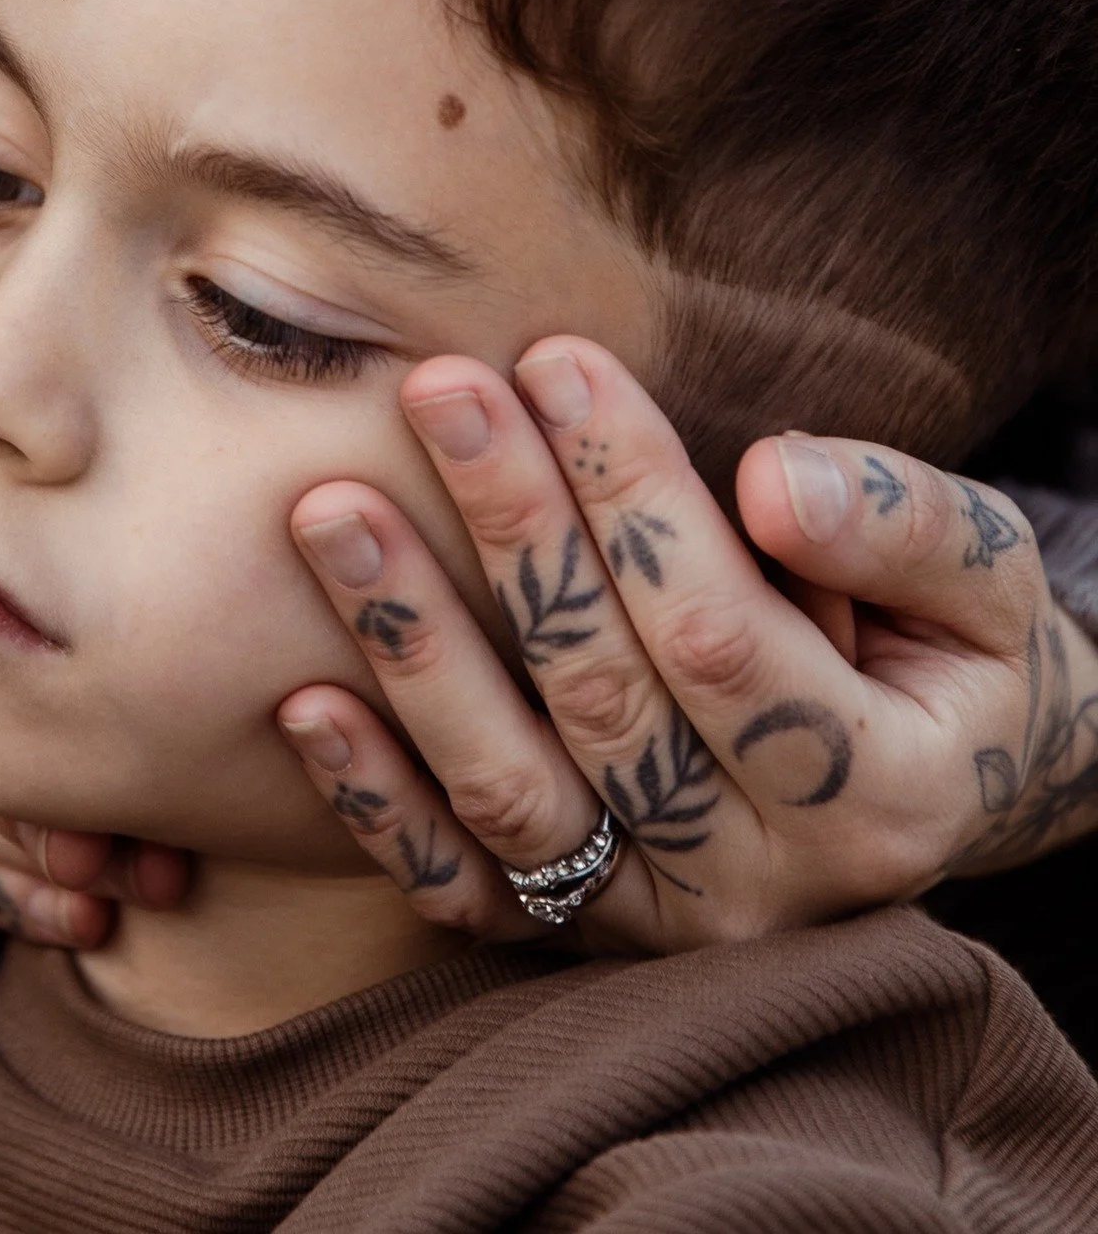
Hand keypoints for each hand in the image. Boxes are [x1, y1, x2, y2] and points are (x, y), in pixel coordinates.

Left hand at [276, 337, 1097, 948]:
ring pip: (511, 791)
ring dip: (415, 649)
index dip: (634, 496)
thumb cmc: (964, 662)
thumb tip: (775, 478)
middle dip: (514, 528)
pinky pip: (463, 887)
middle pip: (602, 696)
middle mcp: (760, 882)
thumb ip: (903, 528)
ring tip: (330, 515)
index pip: (720, 632)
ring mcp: (658, 921)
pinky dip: (379, 802)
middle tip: (437, 391)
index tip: (561, 359)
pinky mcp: (581, 935)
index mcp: (879, 793)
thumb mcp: (989, 585)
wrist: (945, 794)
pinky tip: (305, 702)